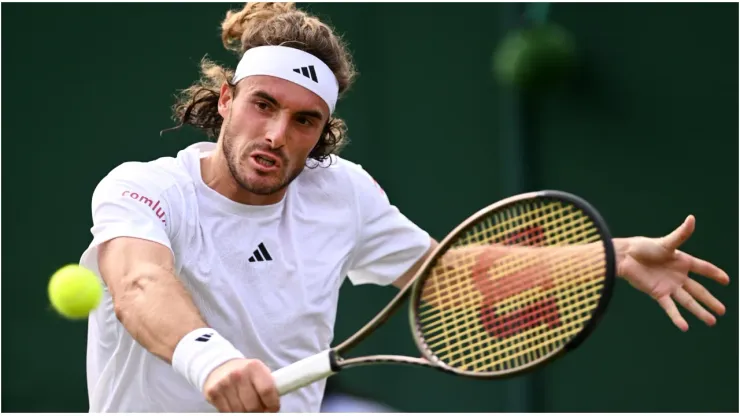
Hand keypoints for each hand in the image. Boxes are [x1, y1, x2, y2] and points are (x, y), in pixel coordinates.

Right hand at [203, 358, 279, 412]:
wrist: (220, 366)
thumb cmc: (245, 373)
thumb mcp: (259, 372)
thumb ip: (268, 386)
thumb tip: (273, 407)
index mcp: (254, 367)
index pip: (267, 391)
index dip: (272, 404)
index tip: (273, 408)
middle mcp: (238, 374)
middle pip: (254, 406)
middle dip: (259, 411)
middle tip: (260, 408)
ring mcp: (224, 384)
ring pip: (241, 412)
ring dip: (246, 412)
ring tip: (247, 404)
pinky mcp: (213, 393)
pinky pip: (227, 412)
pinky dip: (234, 412)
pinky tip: (236, 404)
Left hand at [616, 215, 729, 330]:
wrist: (624, 257)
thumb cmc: (643, 246)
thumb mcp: (665, 242)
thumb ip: (681, 234)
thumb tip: (691, 218)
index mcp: (682, 261)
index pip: (703, 268)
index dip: (715, 274)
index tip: (726, 281)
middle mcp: (678, 275)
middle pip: (698, 290)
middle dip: (710, 300)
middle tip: (723, 311)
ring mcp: (669, 286)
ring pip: (688, 301)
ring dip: (700, 312)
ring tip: (712, 321)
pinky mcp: (658, 293)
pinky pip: (670, 307)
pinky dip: (677, 317)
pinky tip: (685, 327)